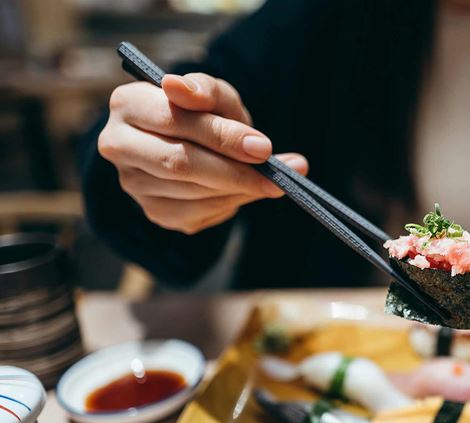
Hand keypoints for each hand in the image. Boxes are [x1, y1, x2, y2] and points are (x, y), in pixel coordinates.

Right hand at [98, 73, 307, 233]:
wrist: (195, 144)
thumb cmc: (204, 113)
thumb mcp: (213, 94)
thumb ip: (204, 89)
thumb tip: (180, 87)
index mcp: (127, 104)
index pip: (174, 120)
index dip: (221, 135)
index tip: (263, 147)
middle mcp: (118, 145)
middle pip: (179, 162)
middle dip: (234, 170)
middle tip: (276, 176)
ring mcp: (133, 183)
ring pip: (192, 192)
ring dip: (238, 189)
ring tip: (270, 181)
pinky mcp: (154, 211)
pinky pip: (198, 214)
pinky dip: (230, 203)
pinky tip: (245, 191)